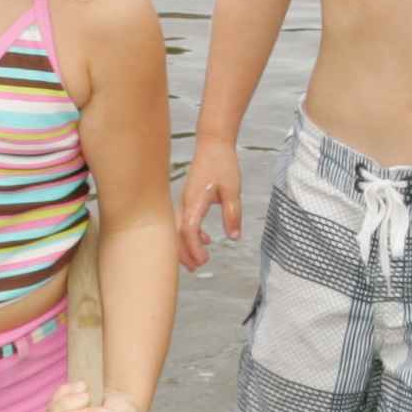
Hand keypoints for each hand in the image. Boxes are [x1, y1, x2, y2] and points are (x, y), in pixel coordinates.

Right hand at [175, 135, 243, 270]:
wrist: (213, 143)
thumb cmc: (222, 163)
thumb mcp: (233, 190)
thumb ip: (233, 214)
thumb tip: (234, 237)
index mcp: (194, 202)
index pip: (188, 231)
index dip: (194, 248)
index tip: (204, 260)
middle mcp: (185, 203)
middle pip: (177, 235)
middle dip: (184, 254)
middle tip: (196, 269)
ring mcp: (184, 201)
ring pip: (178, 229)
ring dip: (185, 246)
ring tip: (197, 262)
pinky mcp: (188, 198)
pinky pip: (184, 221)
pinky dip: (191, 234)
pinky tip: (206, 239)